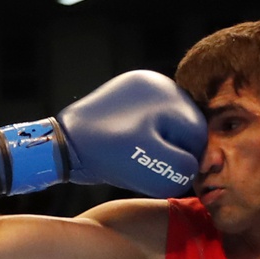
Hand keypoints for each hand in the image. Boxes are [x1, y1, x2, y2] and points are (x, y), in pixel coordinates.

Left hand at [0, 70, 206, 197]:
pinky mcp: (126, 98)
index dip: (188, 159)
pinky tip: (130, 151)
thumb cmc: (106, 154)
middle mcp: (156, 82)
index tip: (171, 175)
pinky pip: (149, 121)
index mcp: (166, 93)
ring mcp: (139, 87)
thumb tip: (197, 168)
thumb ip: (183, 168)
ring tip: (138, 160)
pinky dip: (146, 139)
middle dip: (173, 150)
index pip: (198, 133)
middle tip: (151, 169)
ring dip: (160, 146)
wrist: (62, 144)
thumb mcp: (151, 167)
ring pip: (167, 125)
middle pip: (185, 126)